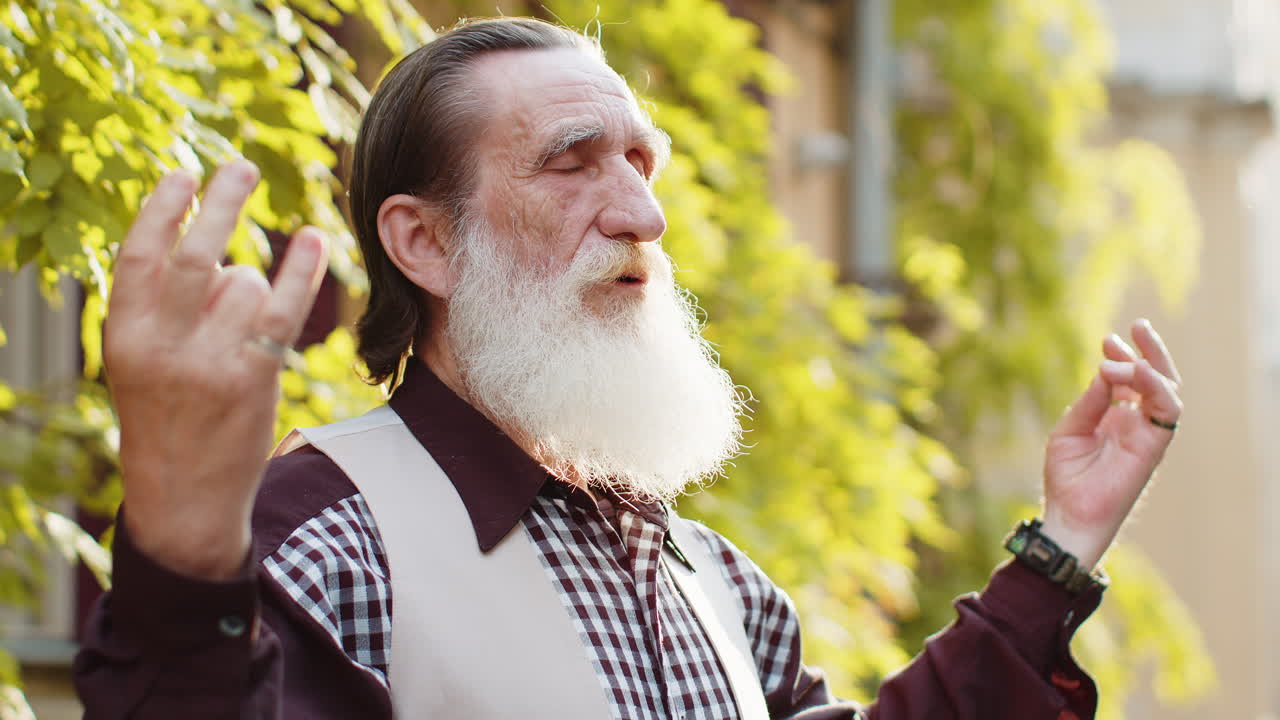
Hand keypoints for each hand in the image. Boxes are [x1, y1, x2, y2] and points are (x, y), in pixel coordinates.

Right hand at [104, 162, 326, 579]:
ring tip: (242, 314)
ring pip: (243, 284)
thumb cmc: (165, 419)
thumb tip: (207, 241)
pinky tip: (315, 240)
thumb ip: (158, 307)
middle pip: (195, 253)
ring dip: (251, 284)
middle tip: (240, 168)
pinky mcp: (251, 379)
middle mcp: (161, 345)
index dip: (161, 208)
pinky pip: (282, 310)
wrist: (183, 499)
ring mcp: (208, 363)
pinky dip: (301, 271)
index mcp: (122, 335)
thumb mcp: (138, 363)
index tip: (183, 174)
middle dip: (219, 202)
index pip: (138, 254)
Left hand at [1039, 318, 1182, 570]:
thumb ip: (1090, 401)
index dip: (1122, 356)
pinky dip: (1157, 389)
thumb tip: (1105, 369)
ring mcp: (1146, 435)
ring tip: (1124, 357)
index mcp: (1115, 417)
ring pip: (1167, 392)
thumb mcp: (1069, 430)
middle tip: (1137, 326)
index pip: (1130, 380)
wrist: (1069, 513)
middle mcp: (1135, 423)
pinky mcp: (1153, 448)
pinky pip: (1167, 414)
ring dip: (1149, 368)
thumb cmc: (1066, 477)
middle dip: (1149, 351)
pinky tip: (1138, 371)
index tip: (1108, 339)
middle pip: (1155, 380)